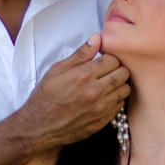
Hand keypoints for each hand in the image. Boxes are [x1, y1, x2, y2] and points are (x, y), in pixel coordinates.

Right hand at [14, 34, 129, 150]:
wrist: (39, 127)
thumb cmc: (46, 97)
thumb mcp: (57, 70)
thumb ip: (80, 54)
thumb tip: (97, 38)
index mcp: (83, 75)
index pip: (113, 59)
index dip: (109, 58)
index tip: (103, 62)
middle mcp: (94, 91)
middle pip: (123, 73)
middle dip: (117, 69)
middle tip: (107, 72)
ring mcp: (100, 108)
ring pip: (125, 89)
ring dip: (119, 85)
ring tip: (107, 85)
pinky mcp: (102, 121)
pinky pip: (120, 105)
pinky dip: (115, 100)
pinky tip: (103, 99)